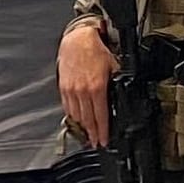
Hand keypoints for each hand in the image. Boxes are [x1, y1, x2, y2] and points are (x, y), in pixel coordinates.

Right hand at [58, 21, 116, 147]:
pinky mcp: (63, 87)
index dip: (102, 131)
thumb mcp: (114, 66)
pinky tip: (76, 120)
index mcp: (97, 87)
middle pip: (87, 119)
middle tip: (95, 143)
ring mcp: (71, 90)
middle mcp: (82, 91)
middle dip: (92, 134)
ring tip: (87, 135)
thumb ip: (116, 84)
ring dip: (82, 127)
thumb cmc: (95, 50)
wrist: (77, 40)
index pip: (100, 116)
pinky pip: (67, 106)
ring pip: (76, 115)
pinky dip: (72, 115)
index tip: (103, 141)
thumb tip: (120, 97)